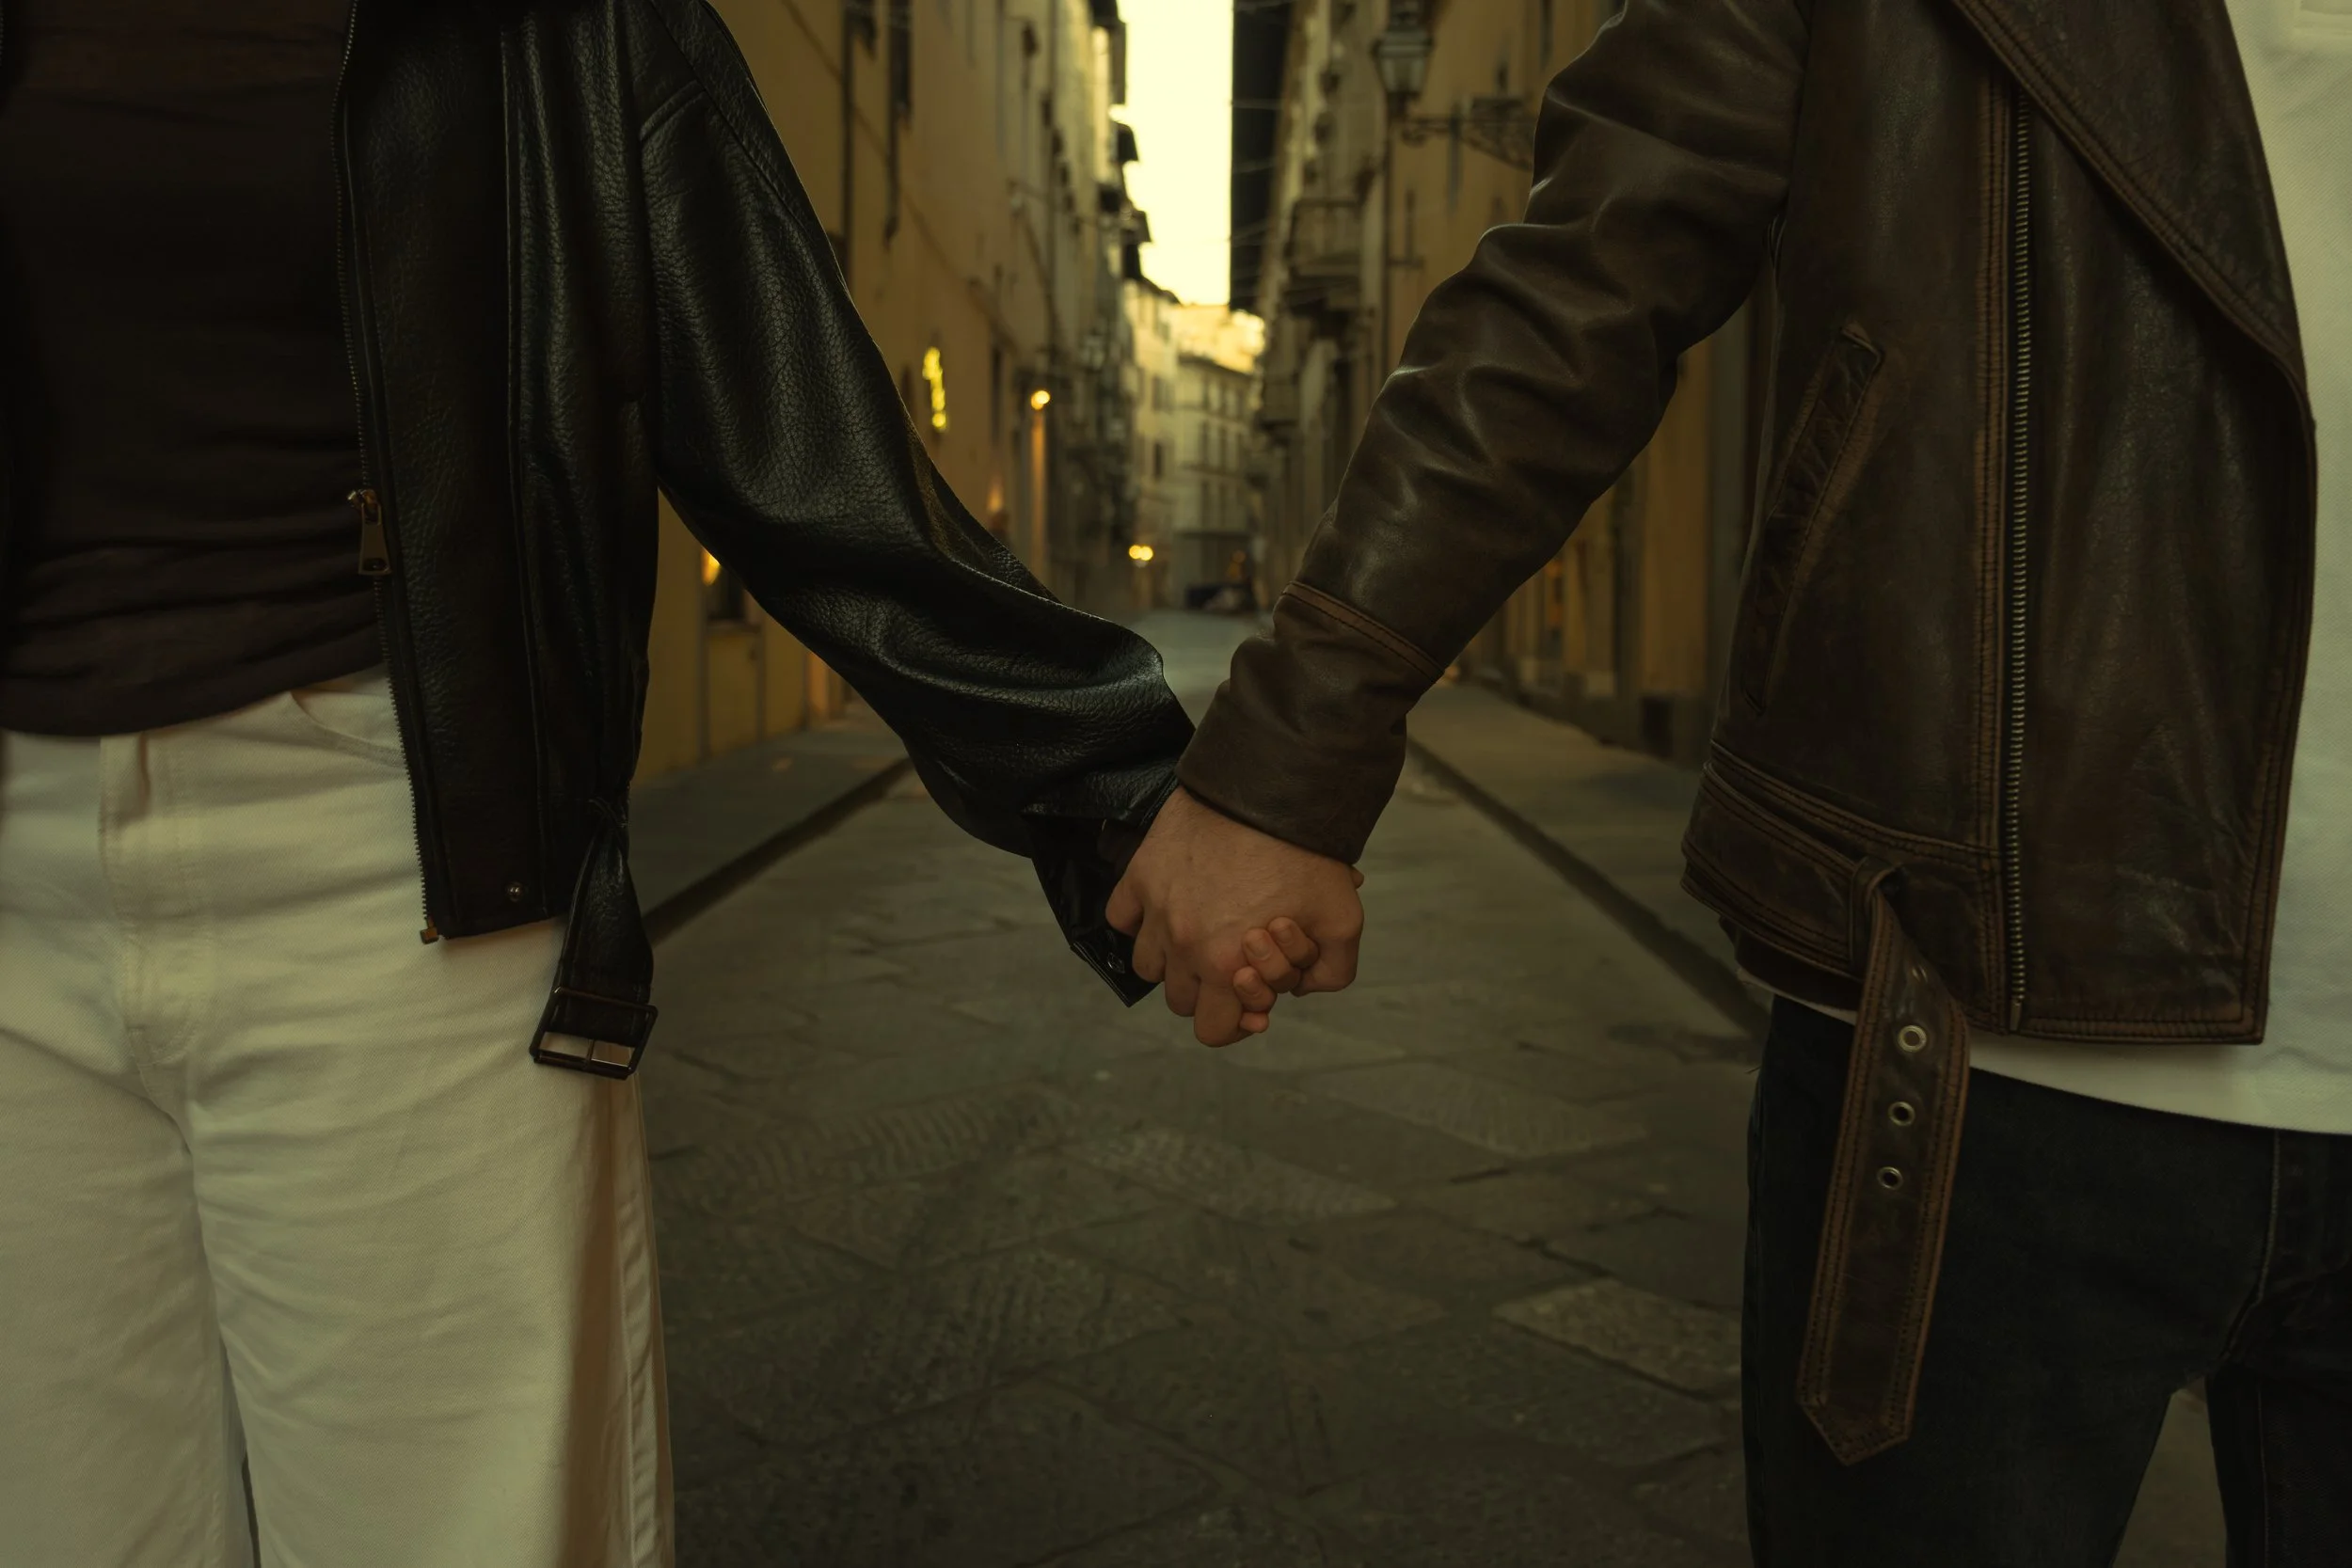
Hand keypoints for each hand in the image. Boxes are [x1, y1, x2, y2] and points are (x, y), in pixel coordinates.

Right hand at [1106, 787, 1365, 1045]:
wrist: (1272, 788)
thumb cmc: (1308, 854)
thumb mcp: (1343, 922)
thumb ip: (1330, 972)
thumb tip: (1303, 989)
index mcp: (1227, 966)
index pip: (1212, 1030)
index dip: (1236, 1024)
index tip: (1253, 1000)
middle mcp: (1183, 944)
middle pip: (1180, 1000)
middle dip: (1209, 991)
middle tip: (1235, 960)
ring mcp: (1156, 909)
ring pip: (1148, 965)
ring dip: (1173, 960)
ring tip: (1202, 934)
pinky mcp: (1141, 874)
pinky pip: (1121, 916)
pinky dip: (1139, 920)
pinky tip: (1169, 908)